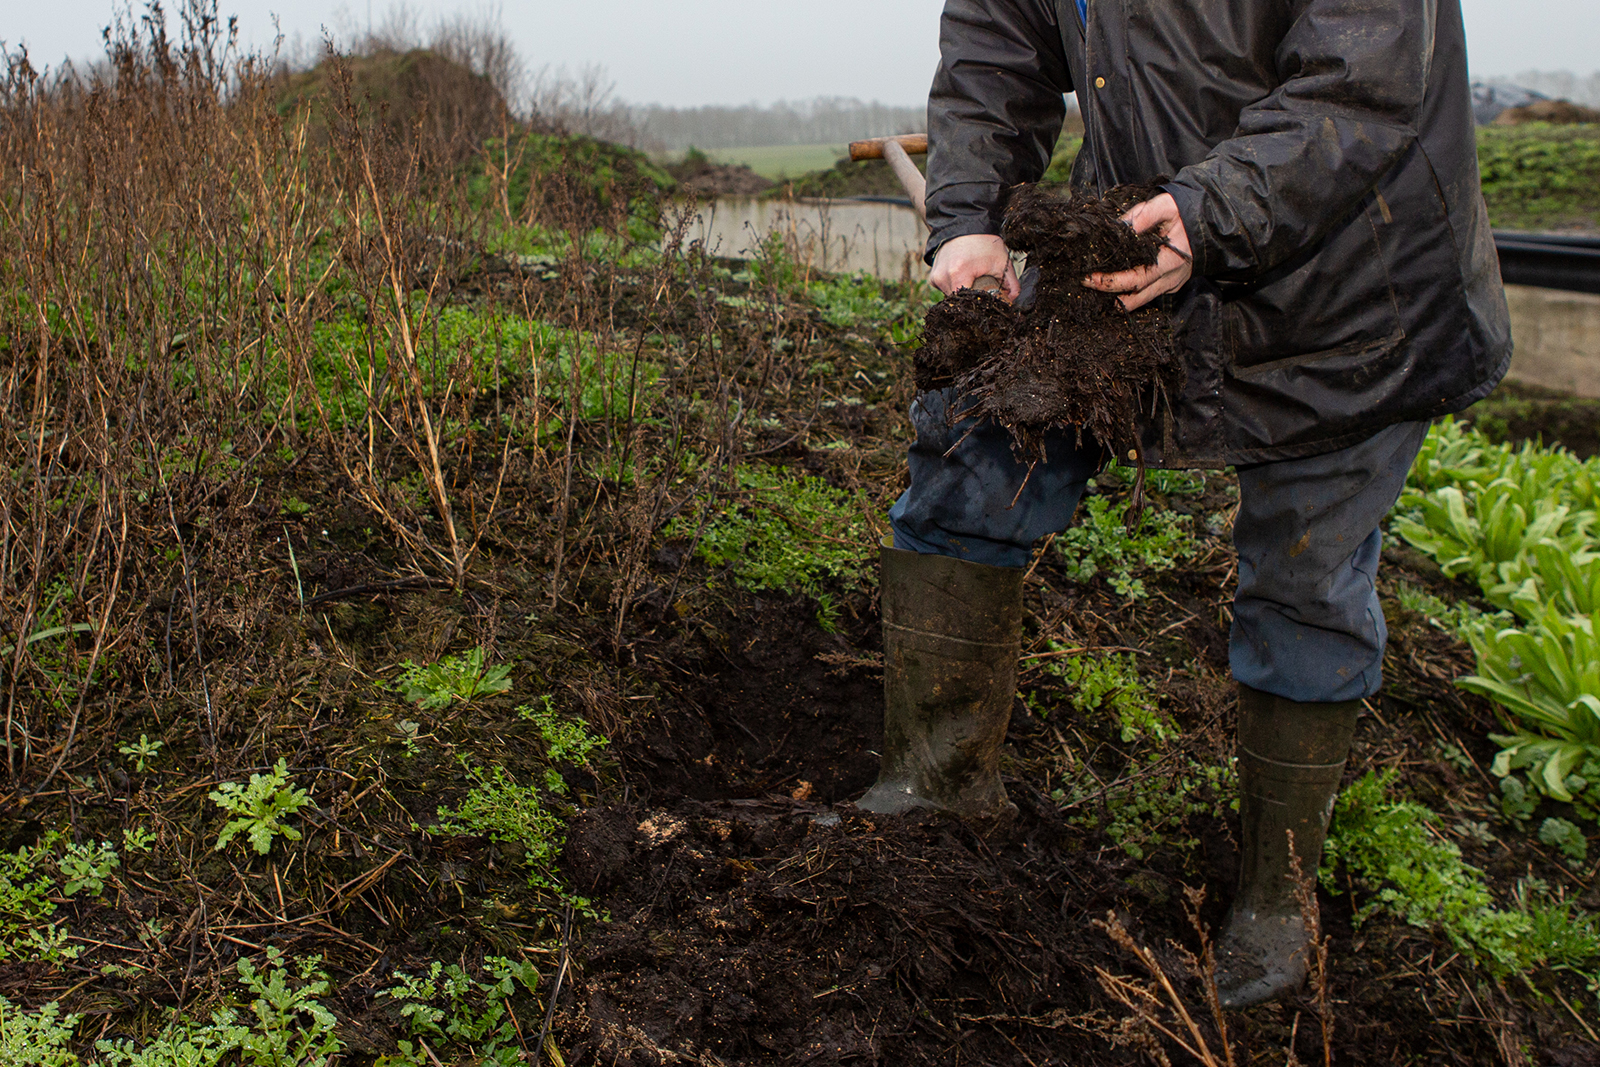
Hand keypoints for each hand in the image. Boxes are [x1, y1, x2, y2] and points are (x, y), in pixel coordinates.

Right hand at [929, 233, 1020, 300]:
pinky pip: (946, 291)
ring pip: (952, 298)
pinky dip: (955, 287)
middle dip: (972, 298)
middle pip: (960, 302)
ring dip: (963, 293)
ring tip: (972, 279)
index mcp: (959, 274)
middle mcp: (943, 277)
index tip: (988, 301)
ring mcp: (936, 278)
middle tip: (982, 288)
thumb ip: (1011, 284)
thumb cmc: (984, 243)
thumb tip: (1011, 301)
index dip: (979, 305)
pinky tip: (962, 275)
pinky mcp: (933, 278)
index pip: (968, 303)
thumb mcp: (1002, 262)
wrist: (965, 225)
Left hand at [1084, 193, 1192, 310]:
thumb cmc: (1187, 210)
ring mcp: (1173, 284)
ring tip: (1096, 291)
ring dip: (1119, 299)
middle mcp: (1171, 278)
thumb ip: (1141, 217)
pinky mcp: (1172, 284)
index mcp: (1170, 261)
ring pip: (1142, 300)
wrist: (1211, 218)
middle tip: (1085, 284)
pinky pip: (1149, 294)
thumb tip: (1118, 229)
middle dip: (1108, 293)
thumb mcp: (1165, 206)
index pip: (1134, 279)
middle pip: (1136, 297)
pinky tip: (1114, 288)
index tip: (1088, 278)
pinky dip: (1131, 294)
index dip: (1110, 282)